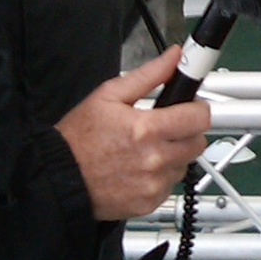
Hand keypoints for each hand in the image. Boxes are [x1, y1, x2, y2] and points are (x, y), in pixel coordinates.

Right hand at [55, 46, 211, 219]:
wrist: (60, 178)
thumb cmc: (79, 138)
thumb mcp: (109, 95)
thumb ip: (149, 75)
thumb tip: (174, 57)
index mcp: (146, 129)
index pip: (200, 117)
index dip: (197, 108)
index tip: (190, 107)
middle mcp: (154, 159)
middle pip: (198, 142)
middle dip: (186, 132)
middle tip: (165, 127)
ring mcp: (153, 184)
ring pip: (185, 164)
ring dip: (174, 155)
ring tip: (146, 148)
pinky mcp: (150, 202)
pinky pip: (171, 185)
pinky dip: (161, 176)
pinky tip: (140, 167)